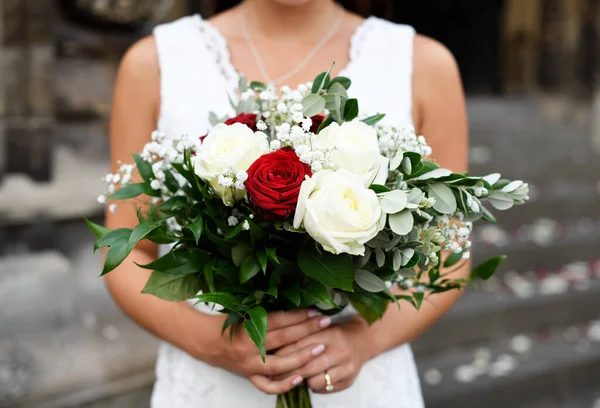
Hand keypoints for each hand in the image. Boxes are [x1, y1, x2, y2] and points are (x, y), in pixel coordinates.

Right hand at [199, 309, 332, 394]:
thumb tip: (293, 306)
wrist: (203, 340)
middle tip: (325, 323)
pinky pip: (268, 385)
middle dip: (307, 330)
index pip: (279, 320)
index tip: (315, 311)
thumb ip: (265, 311)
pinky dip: (285, 384)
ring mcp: (249, 364)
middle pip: (284, 338)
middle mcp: (249, 347)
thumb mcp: (243, 310)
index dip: (299, 315)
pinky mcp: (248, 376)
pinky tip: (300, 377)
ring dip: (303, 356)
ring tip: (320, 348)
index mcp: (247, 326)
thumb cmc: (225, 321)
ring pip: (280, 364)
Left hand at [273, 318, 370, 392]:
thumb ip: (301, 336)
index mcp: (330, 334)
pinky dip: (315, 385)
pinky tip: (313, 377)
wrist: (363, 339)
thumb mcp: (320, 328)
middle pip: (306, 367)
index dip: (282, 354)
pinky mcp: (349, 380)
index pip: (300, 346)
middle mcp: (340, 351)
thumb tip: (274, 349)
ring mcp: (346, 367)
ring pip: (315, 381)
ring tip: (297, 374)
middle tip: (272, 375)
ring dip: (303, 380)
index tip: (268, 359)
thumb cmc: (335, 333)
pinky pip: (325, 389)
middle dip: (287, 373)